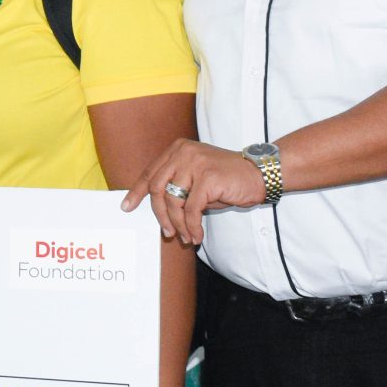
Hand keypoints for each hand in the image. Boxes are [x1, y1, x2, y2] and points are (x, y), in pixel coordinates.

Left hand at [121, 139, 267, 245]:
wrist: (260, 174)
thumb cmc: (227, 179)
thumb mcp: (197, 178)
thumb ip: (178, 186)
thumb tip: (159, 211)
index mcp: (177, 149)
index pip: (150, 172)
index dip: (136, 192)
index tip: (126, 207)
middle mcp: (183, 152)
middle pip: (157, 188)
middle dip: (159, 214)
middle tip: (166, 232)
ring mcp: (195, 163)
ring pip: (174, 201)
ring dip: (177, 224)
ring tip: (185, 237)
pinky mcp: (207, 178)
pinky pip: (191, 210)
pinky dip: (191, 226)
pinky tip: (196, 236)